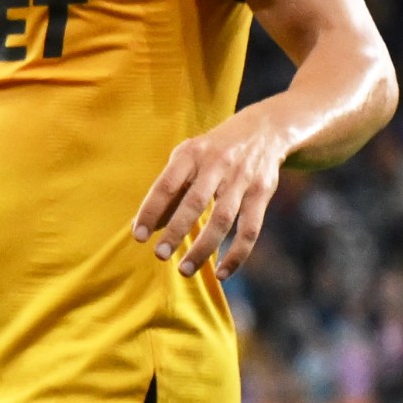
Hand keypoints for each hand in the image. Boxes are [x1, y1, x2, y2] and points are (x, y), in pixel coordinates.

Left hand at [131, 113, 293, 278]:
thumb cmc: (213, 150)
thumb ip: (169, 190)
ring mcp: (241, 179)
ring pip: (223, 219)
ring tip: (185, 269)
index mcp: (191, 154)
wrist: (264, 129)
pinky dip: (236, 254)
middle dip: (176, 231)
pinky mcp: (262, 193)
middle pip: (195, 202)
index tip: (138, 236)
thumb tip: (144, 227)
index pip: (167, 184)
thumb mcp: (188, 158)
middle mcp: (217, 164)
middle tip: (160, 255)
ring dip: (203, 248)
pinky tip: (221, 272)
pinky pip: (250, 230)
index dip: (151, 210)